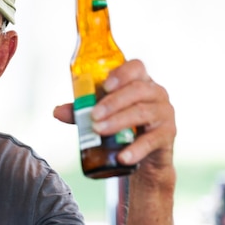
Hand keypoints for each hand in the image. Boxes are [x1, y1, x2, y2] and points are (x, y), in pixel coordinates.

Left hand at [53, 59, 175, 173]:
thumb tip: (57, 111)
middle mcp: (156, 93)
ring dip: (119, 121)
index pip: (136, 67)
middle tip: (94, 116)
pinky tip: (123, 157)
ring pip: (143, 112)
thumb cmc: (121, 127)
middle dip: (113, 102)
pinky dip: (136, 149)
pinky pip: (152, 140)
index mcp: (139, 81)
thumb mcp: (101, 116)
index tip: (105, 85)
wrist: (143, 156)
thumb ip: (81, 112)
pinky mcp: (167, 135)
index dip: (121, 73)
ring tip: (99, 130)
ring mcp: (164, 113)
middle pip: (137, 90)